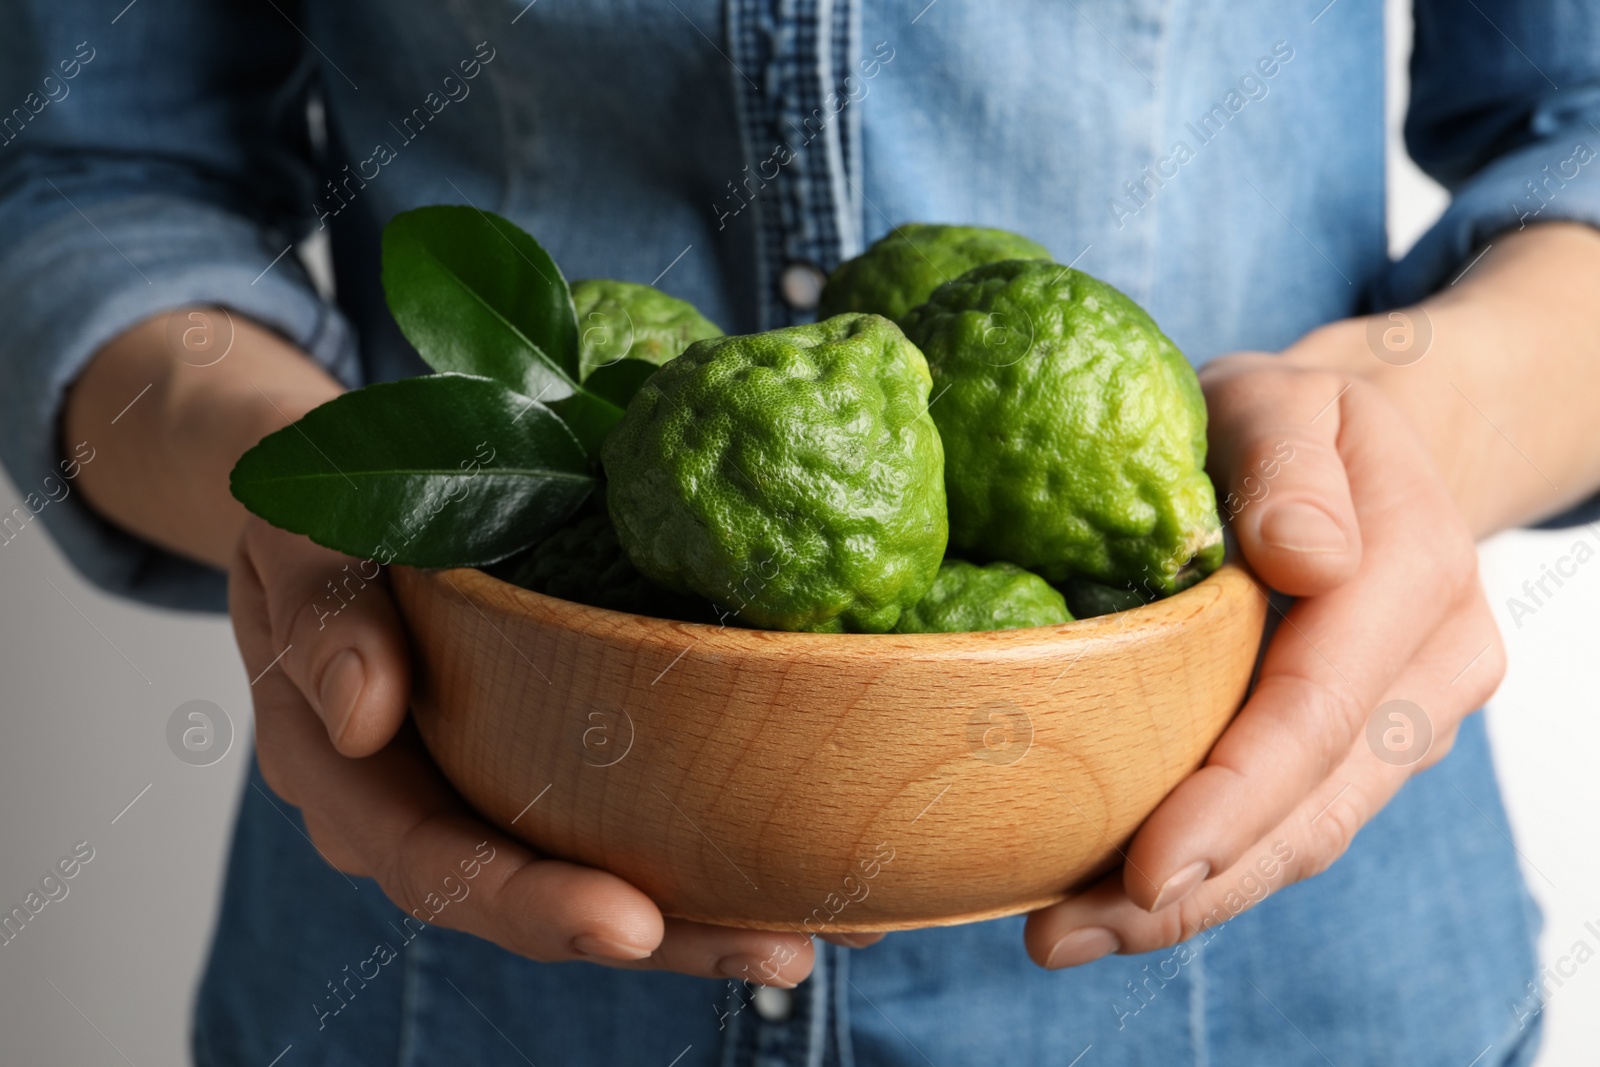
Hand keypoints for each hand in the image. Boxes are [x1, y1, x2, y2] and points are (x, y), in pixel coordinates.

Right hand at [231, 516, 859, 984]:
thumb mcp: (298, 548)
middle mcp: (433, 816)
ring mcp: (497, 799)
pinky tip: (806, 860)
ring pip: (603, 879)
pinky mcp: (552, 772)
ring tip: (823, 929)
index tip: (628, 923)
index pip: (441, 866)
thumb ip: (323, 623)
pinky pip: (629, 824)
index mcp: (357, 784)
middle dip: (666, 937)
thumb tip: (366, 713)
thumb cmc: (317, 535)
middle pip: (545, 904)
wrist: (333, 525)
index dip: (533, 904)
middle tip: (774, 949)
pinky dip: (715, 849)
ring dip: (711, 914)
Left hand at [1023, 332, 1504, 968]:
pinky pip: (1290, 821)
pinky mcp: (1363, 745)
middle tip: (1063, 934)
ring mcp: (1407, 714)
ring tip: (1068, 932)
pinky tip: (1112, 895)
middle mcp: (1436, 661)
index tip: (1144, 867)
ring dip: (1192, 902)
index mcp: (1415, 569)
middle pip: (1315, 805)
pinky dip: (1208, 867)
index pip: (1317, 707)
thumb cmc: (1283, 418)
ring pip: (1304, 835)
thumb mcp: (1276, 397)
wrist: (1347, 445)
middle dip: (1195, 885)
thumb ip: (1286, 465)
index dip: (1233, 797)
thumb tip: (1309, 557)